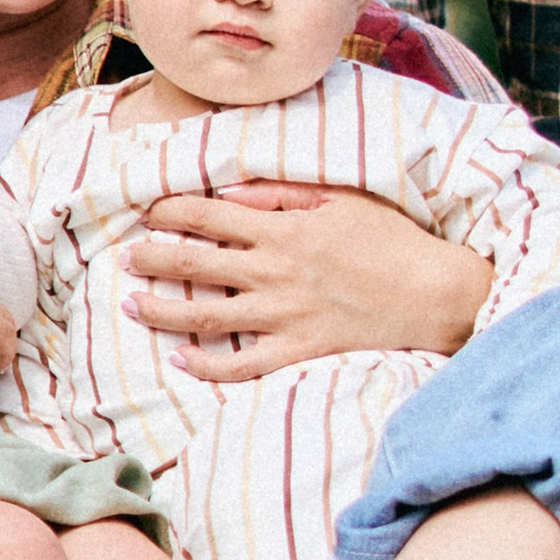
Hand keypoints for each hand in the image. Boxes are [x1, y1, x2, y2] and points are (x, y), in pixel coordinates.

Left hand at [124, 183, 488, 380]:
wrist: (435, 294)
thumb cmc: (391, 241)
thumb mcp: (340, 199)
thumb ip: (280, 194)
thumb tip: (227, 194)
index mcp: (282, 230)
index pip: (208, 216)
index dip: (170, 211)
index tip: (148, 212)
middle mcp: (274, 273)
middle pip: (194, 265)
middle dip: (151, 259)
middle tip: (124, 257)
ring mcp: (284, 317)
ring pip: (205, 317)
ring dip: (162, 311)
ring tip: (132, 306)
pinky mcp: (298, 352)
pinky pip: (240, 365)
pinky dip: (205, 365)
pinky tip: (180, 359)